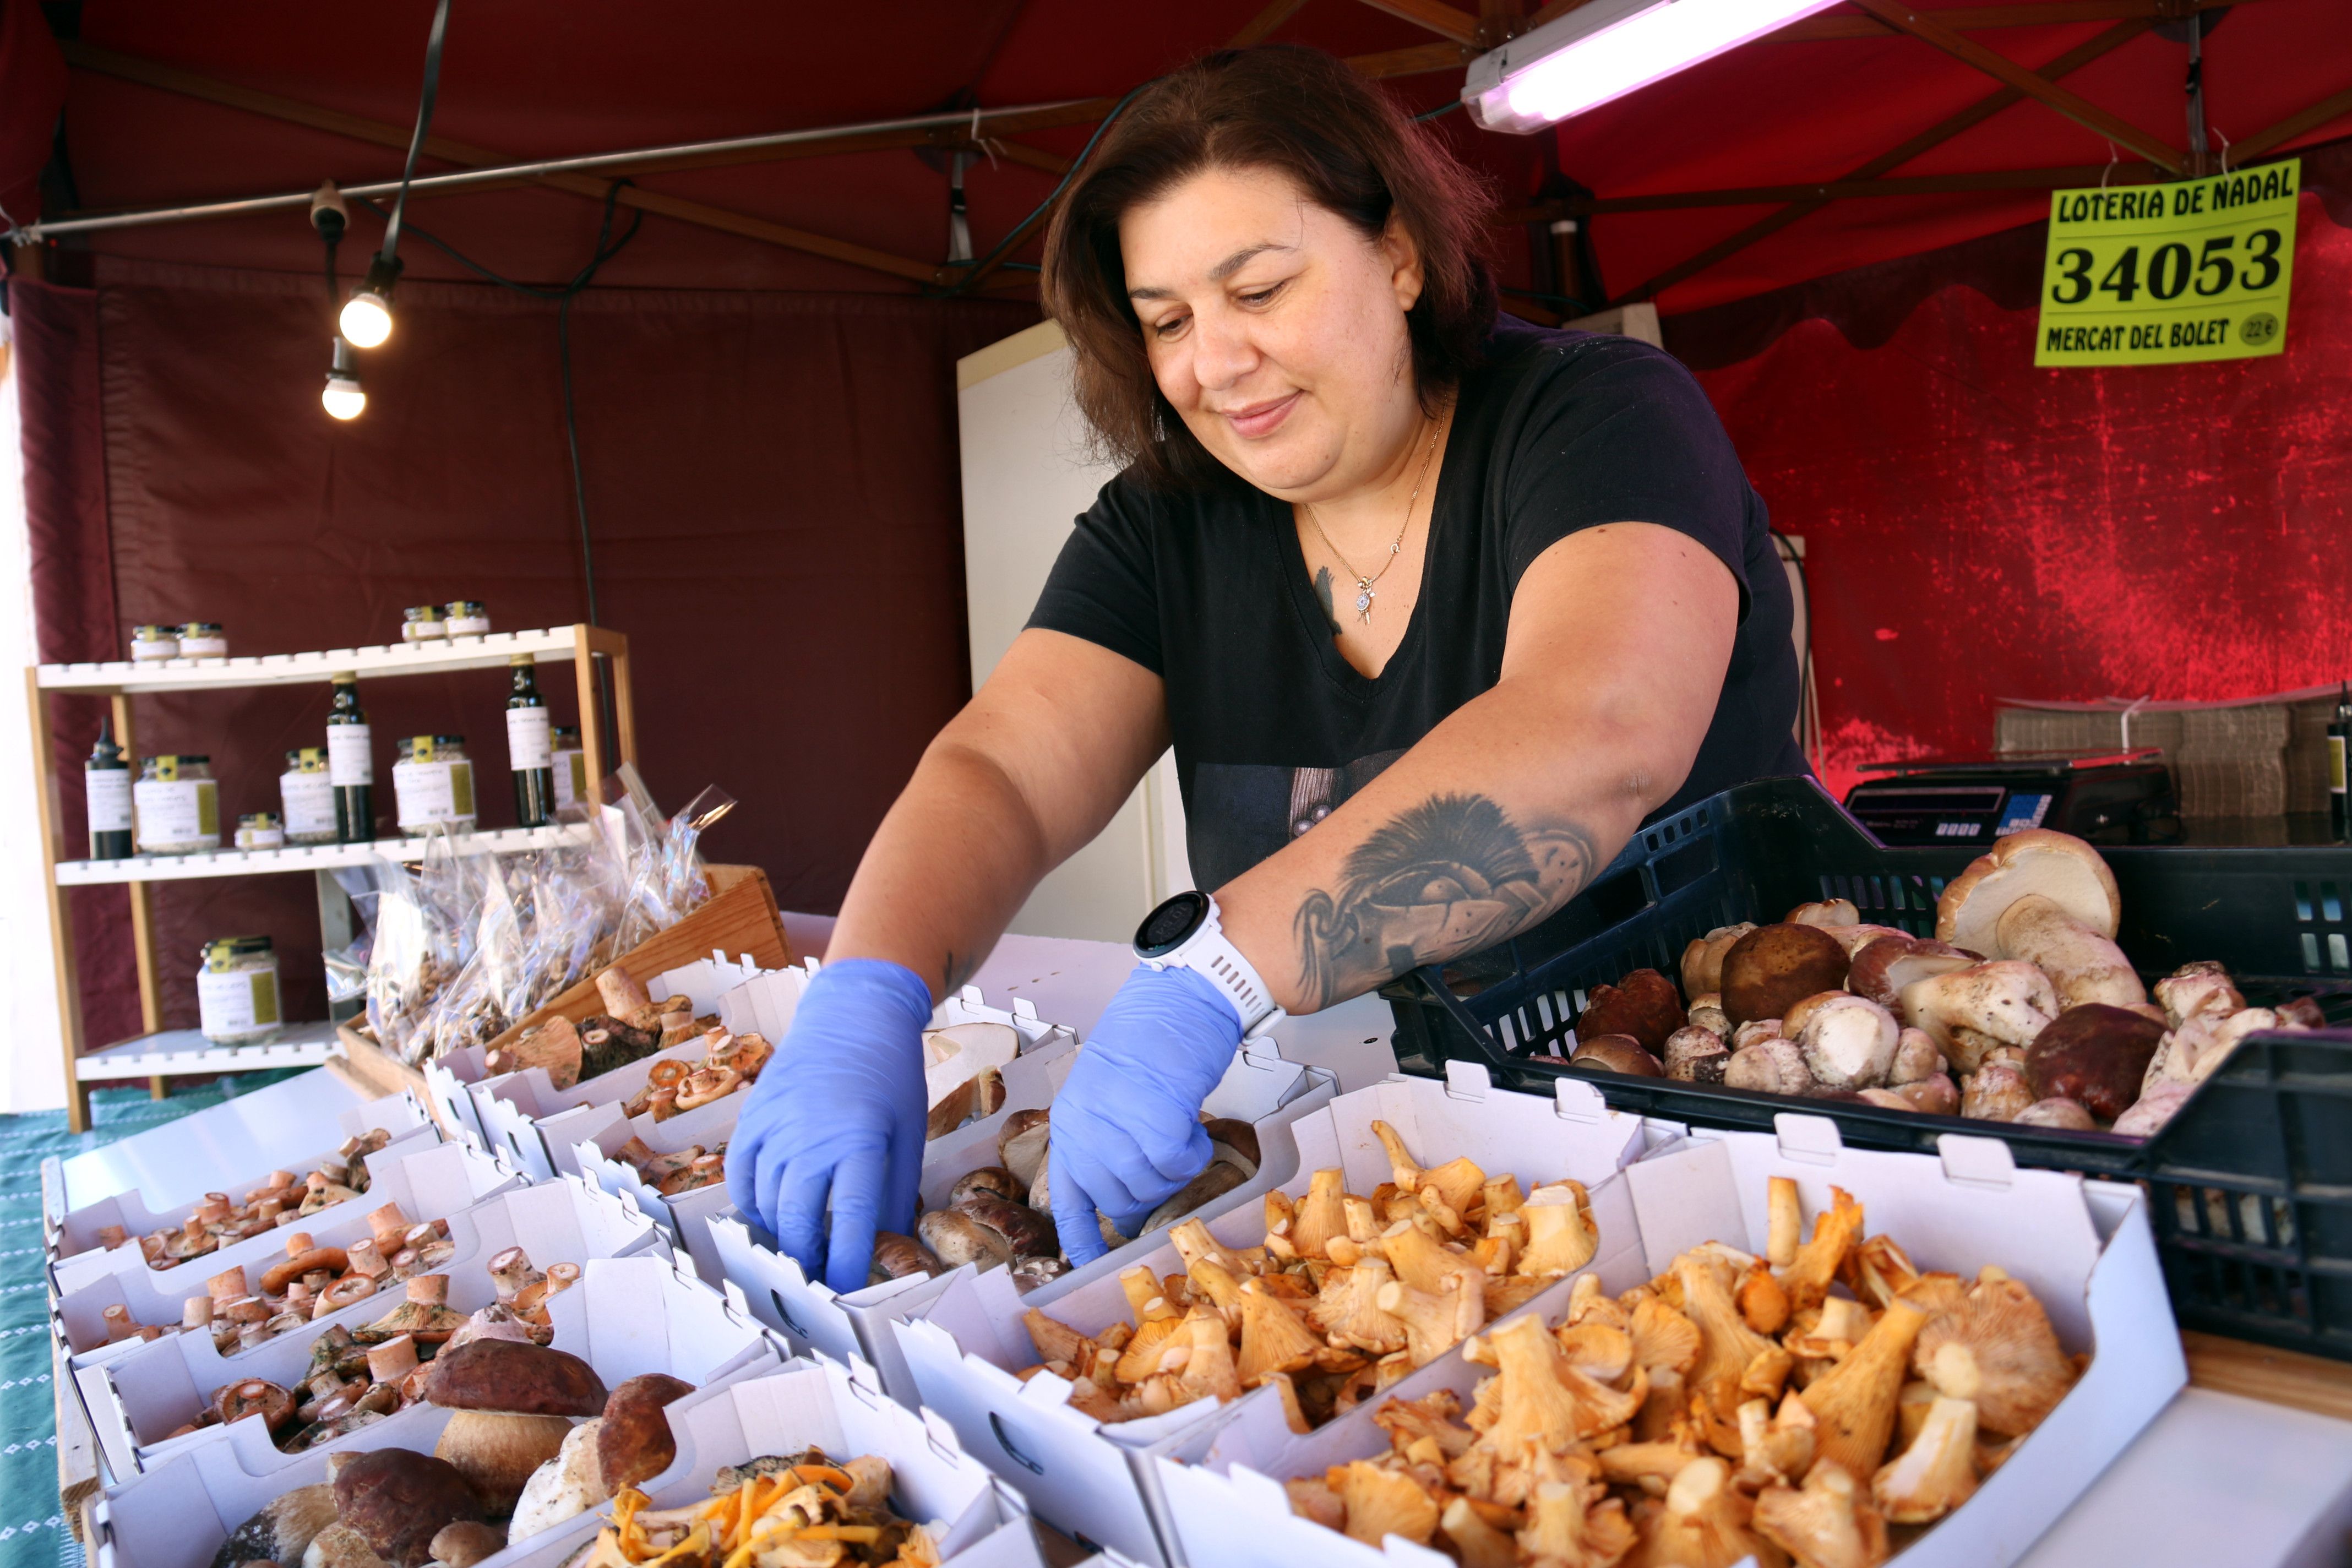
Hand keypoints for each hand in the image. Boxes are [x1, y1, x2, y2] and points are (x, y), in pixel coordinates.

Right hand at [725, 958, 933, 1294]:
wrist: (853, 1015)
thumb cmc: (890, 1076)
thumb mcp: (907, 1132)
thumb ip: (896, 1190)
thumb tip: (887, 1242)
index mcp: (860, 1140)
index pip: (852, 1218)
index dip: (848, 1261)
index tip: (848, 1289)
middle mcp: (811, 1136)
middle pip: (799, 1220)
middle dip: (809, 1259)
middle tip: (819, 1279)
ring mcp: (776, 1125)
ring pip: (765, 1204)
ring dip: (780, 1236)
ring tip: (798, 1252)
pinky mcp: (753, 1116)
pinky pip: (741, 1176)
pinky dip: (752, 1205)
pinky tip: (770, 1215)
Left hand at [1048, 962, 1243, 1265]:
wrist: (1179, 998)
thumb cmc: (1150, 1044)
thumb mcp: (1109, 1095)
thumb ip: (1107, 1142)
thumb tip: (1122, 1202)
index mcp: (1070, 1122)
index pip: (1067, 1198)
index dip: (1081, 1238)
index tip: (1091, 1264)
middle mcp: (1085, 1125)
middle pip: (1116, 1199)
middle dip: (1149, 1197)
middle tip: (1169, 1169)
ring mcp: (1118, 1120)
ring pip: (1149, 1185)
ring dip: (1174, 1171)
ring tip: (1182, 1138)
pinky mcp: (1155, 1113)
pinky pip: (1177, 1163)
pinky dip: (1192, 1153)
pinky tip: (1194, 1127)